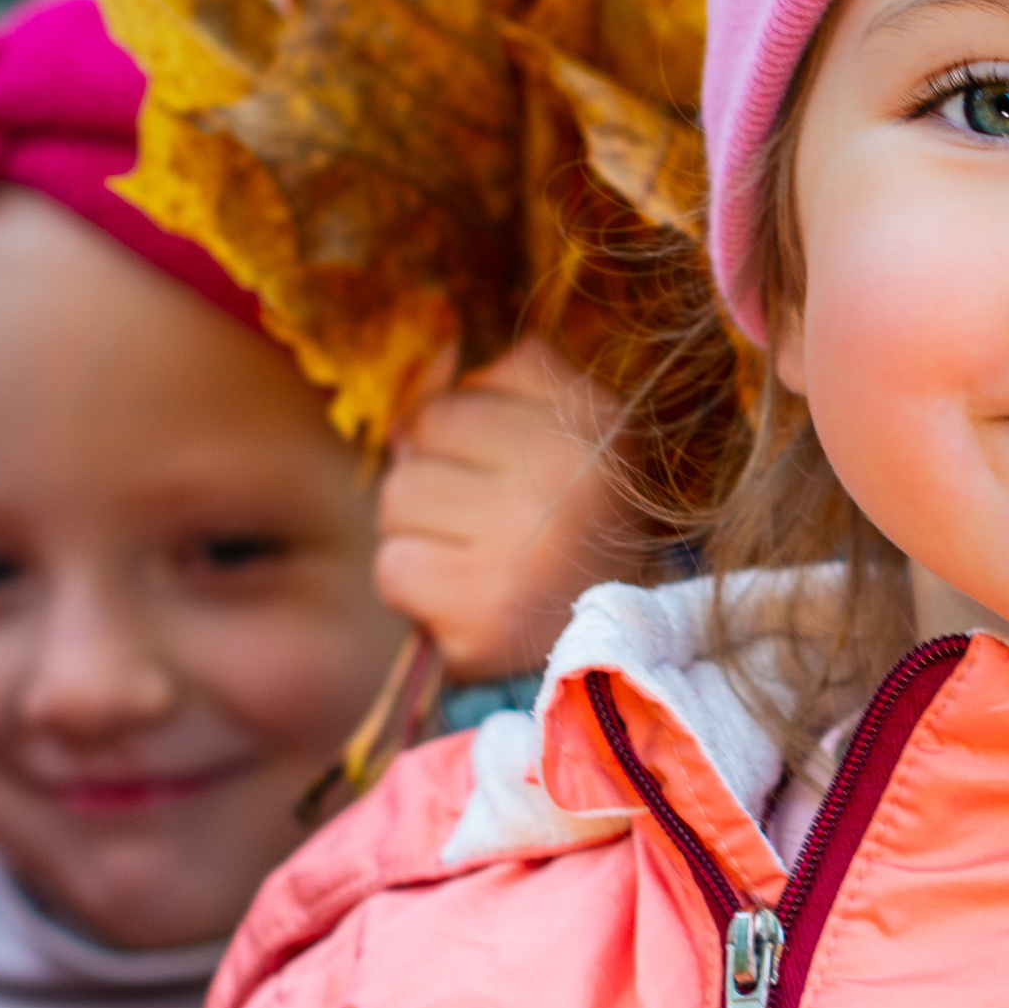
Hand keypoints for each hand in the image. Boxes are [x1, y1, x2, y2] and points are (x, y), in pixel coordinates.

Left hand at [374, 338, 637, 682]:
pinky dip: (414, 588)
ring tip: (472, 560)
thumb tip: (431, 356)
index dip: (461, 438)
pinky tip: (460, 599)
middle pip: (419, 440)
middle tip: (485, 525)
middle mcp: (563, 473)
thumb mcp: (565, 435)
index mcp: (590, 419)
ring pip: (396, 501)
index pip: (456, 396)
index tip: (507, 479)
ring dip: (418, 533)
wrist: (615, 651)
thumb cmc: (574, 532)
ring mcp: (521, 545)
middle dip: (434, 481)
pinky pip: (393, 568)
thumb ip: (499, 383)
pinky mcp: (481, 612)